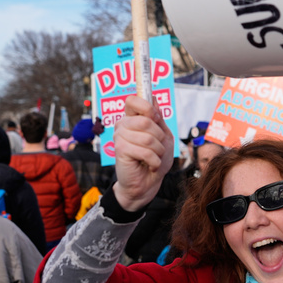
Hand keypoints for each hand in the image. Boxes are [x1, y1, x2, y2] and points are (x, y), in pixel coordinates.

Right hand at [112, 95, 174, 211]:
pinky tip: (150, 165)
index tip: (156, 119)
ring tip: (154, 157)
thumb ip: (158, 119)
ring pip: (148, 138)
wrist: (148, 182)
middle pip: (146, 121)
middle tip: (157, 147)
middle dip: (160, 137)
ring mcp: (119, 137)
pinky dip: (154, 160)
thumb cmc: (155, 158)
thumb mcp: (164, 136)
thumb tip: (153, 99)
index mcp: (132, 118)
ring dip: (158, 151)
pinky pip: (145, 151)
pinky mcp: (120, 150)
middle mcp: (123, 125)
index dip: (147, 107)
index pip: (133, 100)